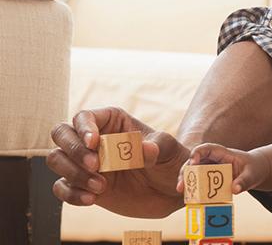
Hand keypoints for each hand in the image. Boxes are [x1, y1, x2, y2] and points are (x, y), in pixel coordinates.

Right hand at [47, 107, 189, 217]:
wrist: (169, 192)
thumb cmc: (170, 162)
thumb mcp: (170, 151)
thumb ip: (158, 146)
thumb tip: (144, 149)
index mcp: (112, 121)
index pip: (84, 116)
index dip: (84, 128)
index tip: (94, 143)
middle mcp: (93, 139)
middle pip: (61, 133)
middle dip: (73, 149)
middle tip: (96, 165)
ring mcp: (84, 162)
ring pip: (57, 159)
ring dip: (73, 173)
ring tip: (101, 186)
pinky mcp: (81, 185)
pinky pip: (61, 187)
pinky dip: (71, 194)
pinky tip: (91, 199)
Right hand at [177, 143, 269, 194]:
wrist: (255, 172)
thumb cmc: (254, 169)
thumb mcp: (252, 175)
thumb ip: (244, 181)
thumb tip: (235, 190)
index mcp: (222, 153)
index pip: (206, 148)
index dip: (197, 153)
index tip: (193, 162)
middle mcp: (212, 159)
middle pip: (194, 161)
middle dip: (185, 172)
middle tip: (181, 186)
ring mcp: (209, 168)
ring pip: (193, 172)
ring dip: (186, 182)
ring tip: (182, 192)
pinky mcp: (209, 179)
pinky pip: (199, 183)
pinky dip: (194, 190)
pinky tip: (191, 199)